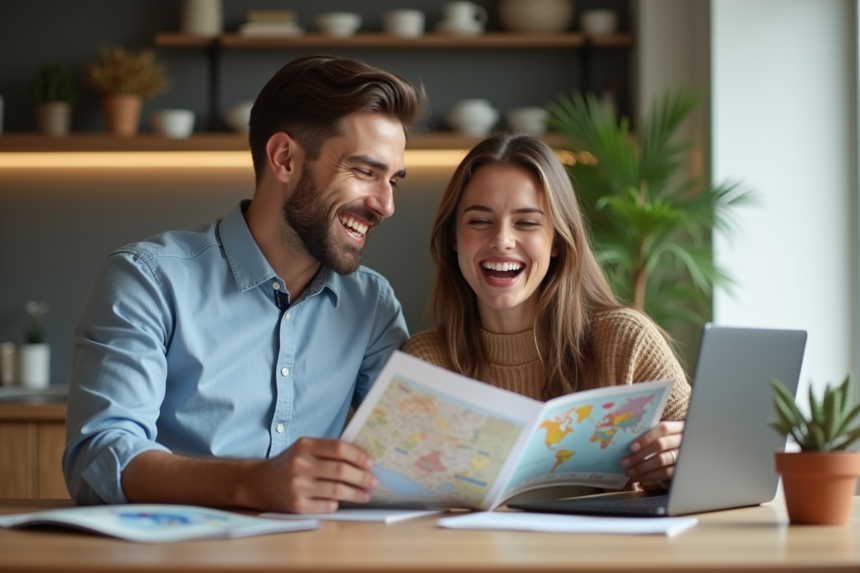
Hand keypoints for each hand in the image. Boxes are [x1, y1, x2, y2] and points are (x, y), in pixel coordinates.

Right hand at [254, 437, 377, 513]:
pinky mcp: (297, 506)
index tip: (371, 463)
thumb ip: (327, 450)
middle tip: (374, 481)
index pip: (339, 448)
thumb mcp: (303, 448)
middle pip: (341, 470)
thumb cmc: (289, 464)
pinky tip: (342, 501)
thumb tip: (361, 459)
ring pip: (337, 490)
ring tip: (365, 494)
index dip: (359, 456)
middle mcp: (301, 464)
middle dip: (363, 477)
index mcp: (305, 445)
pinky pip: (327, 505)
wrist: (258, 483)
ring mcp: (298, 486)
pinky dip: (337, 503)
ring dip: (356, 493)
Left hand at [619, 421, 683, 483]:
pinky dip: (648, 477)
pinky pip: (664, 474)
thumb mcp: (661, 433)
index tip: (632, 447)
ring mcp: (683, 455)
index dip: (647, 438)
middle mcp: (682, 440)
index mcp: (676, 427)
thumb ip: (649, 434)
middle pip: (660, 445)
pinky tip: (636, 478)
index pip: (662, 429)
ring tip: (628, 472)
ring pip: (662, 461)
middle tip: (624, 462)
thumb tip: (625, 440)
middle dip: (640, 455)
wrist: (682, 451)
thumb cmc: (666, 439)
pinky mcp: (681, 469)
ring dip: (642, 468)